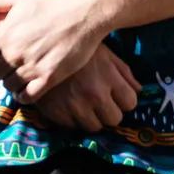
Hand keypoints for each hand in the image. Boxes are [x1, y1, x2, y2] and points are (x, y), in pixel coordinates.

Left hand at [0, 0, 108, 101]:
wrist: (83, 12)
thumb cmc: (49, 2)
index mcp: (4, 35)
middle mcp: (15, 53)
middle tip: (8, 67)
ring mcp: (32, 67)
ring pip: (9, 87)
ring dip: (12, 83)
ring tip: (20, 75)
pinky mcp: (50, 78)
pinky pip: (28, 97)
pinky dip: (25, 96)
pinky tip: (29, 88)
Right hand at [20, 44, 137, 132]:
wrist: (35, 47)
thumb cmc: (74, 46)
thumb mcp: (102, 52)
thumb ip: (122, 71)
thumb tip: (138, 91)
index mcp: (108, 77)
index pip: (130, 103)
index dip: (124, 100)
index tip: (116, 96)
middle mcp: (94, 94)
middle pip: (114, 119)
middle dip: (109, 111)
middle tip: (100, 102)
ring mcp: (75, 106)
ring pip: (94, 127)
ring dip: (91, 118)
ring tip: (83, 104)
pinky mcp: (57, 113)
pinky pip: (73, 127)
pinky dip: (72, 119)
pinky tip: (67, 104)